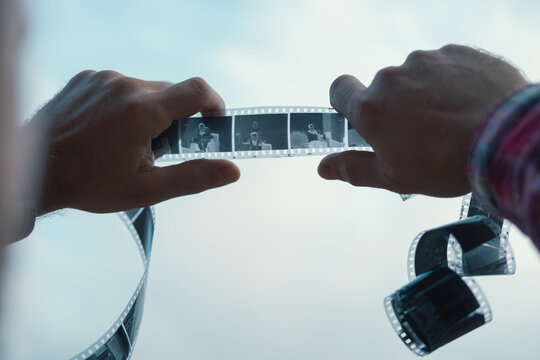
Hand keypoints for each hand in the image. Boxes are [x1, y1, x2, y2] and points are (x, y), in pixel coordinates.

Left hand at [26, 71, 239, 214]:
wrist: (36, 170)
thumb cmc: (89, 184)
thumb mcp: (146, 189)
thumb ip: (193, 177)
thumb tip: (232, 171)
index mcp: (142, 111)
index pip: (197, 91)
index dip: (214, 104)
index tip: (214, 121)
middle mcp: (124, 85)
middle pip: (172, 92)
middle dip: (176, 118)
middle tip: (161, 147)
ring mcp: (102, 78)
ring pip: (147, 89)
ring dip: (150, 111)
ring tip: (128, 142)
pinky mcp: (86, 77)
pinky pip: (121, 85)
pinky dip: (126, 104)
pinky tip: (108, 129)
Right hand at [318, 44, 528, 196]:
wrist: (506, 140)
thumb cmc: (446, 163)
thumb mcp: (393, 177)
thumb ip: (353, 168)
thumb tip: (323, 168)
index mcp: (371, 108)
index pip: (340, 89)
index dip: (346, 99)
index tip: (361, 112)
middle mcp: (393, 78)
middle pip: (384, 87)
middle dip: (397, 105)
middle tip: (421, 132)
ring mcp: (427, 61)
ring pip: (417, 76)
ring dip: (426, 92)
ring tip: (451, 120)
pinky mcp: (459, 53)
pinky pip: (447, 66)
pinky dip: (453, 82)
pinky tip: (469, 105)